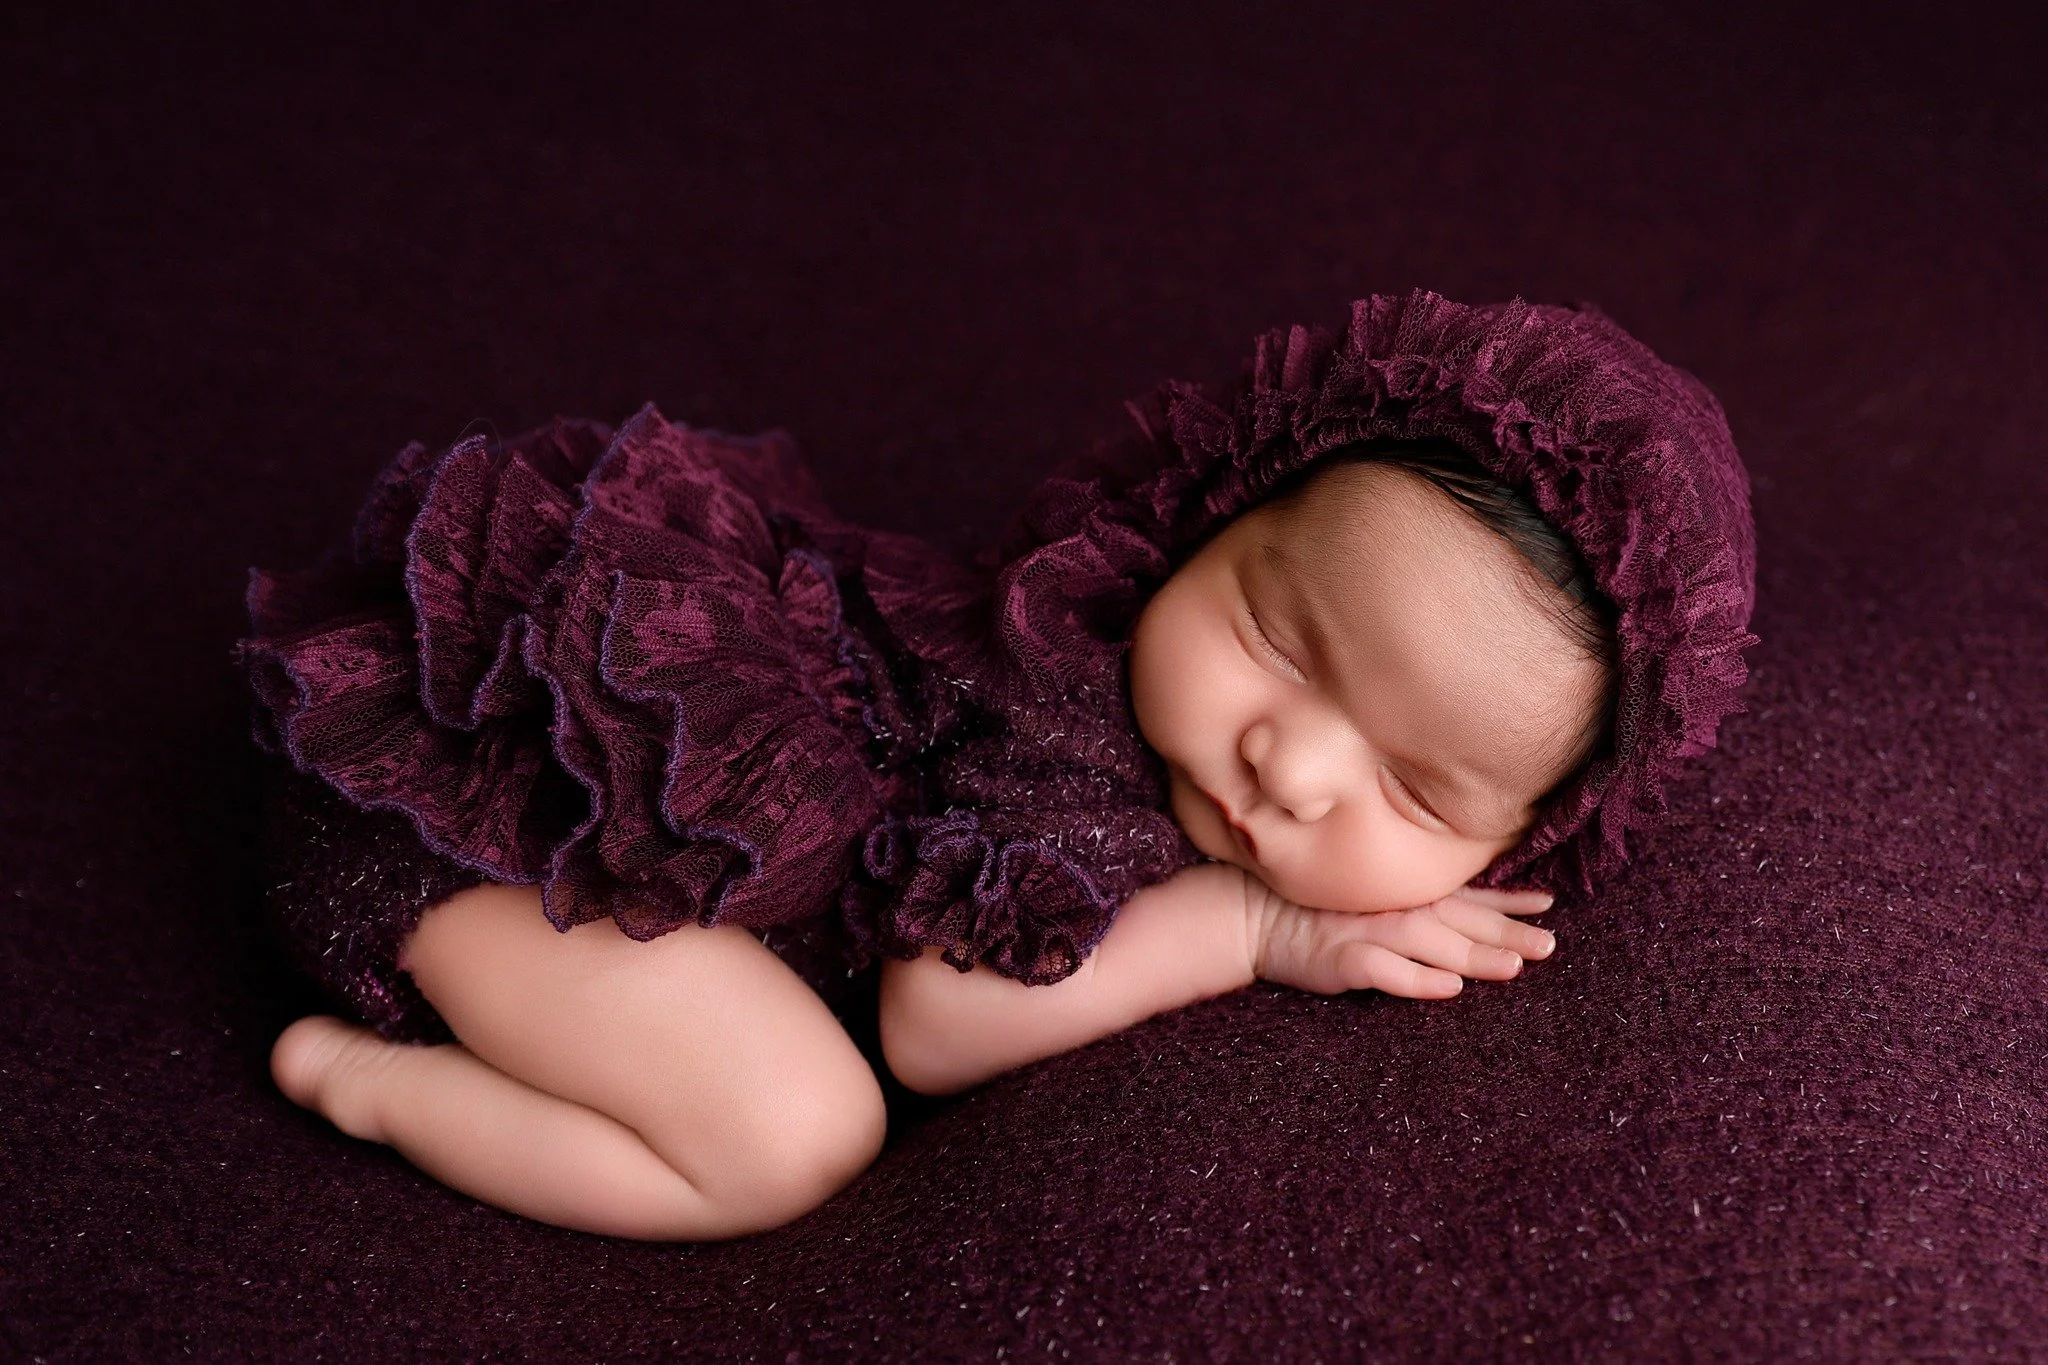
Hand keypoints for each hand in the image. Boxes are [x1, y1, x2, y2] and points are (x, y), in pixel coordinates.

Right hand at [1246, 878, 1556, 998]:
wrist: (1252, 914)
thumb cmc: (1313, 908)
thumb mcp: (1368, 896)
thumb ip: (1412, 900)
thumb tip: (1464, 906)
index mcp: (1404, 894)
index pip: (1466, 897)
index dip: (1508, 901)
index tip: (1548, 905)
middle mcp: (1394, 908)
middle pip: (1461, 922)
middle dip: (1507, 933)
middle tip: (1549, 947)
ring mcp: (1370, 932)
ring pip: (1432, 944)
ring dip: (1474, 955)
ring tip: (1514, 968)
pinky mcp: (1345, 960)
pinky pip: (1387, 971)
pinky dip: (1419, 979)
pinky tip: (1449, 988)